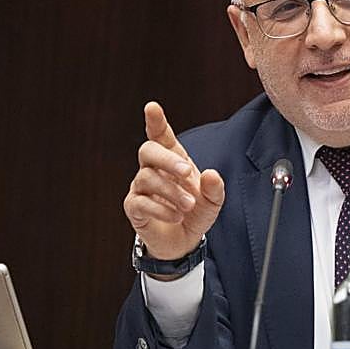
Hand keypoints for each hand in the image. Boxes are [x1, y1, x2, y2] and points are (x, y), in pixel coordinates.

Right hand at [123, 101, 224, 267]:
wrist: (184, 241)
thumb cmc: (195, 212)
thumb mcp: (213, 201)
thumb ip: (215, 188)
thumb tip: (211, 174)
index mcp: (173, 159)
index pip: (160, 136)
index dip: (155, 121)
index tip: (152, 107)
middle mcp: (153, 169)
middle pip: (148, 151)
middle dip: (167, 159)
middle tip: (187, 172)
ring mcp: (141, 187)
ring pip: (147, 178)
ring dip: (171, 191)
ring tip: (188, 205)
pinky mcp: (134, 207)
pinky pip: (140, 202)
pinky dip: (160, 208)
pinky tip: (176, 215)